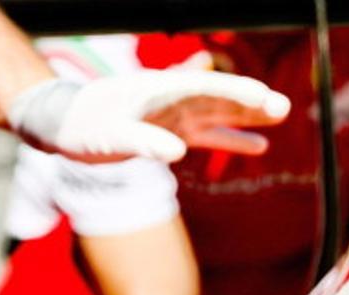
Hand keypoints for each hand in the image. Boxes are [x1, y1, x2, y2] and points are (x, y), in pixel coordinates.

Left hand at [6, 69, 290, 163]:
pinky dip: (233, 139)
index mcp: (159, 91)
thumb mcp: (107, 135)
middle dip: (250, 102)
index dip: (234, 93)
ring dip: (248, 117)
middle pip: (218, 98)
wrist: (65, 126)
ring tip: (279, 117)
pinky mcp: (173, 133)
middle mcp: (172, 99)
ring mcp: (175, 116)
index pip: (204, 88)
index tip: (261, 97)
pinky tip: (259, 146)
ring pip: (219, 114)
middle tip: (282, 107)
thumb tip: (177, 151)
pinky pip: (210, 135)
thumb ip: (142, 140)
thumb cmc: (83, 127)